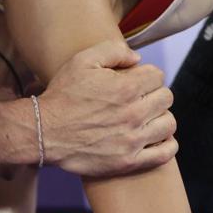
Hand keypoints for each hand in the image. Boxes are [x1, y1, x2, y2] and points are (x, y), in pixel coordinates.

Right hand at [39, 40, 177, 176]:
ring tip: (147, 118)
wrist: (43, 132)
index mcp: (125, 88)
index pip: (157, 76)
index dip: (146, 75)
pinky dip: (166, 144)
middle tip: (140, 99)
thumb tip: (137, 59)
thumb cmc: (62, 95)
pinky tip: (154, 137)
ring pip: (169, 123)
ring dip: (160, 118)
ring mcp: (132, 140)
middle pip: (166, 98)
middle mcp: (133, 114)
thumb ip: (113, 51)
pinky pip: (166, 153)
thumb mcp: (82, 61)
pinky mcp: (129, 161)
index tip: (136, 81)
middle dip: (154, 94)